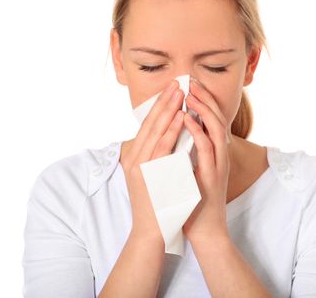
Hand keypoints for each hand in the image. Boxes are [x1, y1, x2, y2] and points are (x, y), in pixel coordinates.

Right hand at [120, 79, 185, 238]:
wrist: (151, 232)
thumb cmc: (156, 205)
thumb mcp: (152, 177)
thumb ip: (155, 158)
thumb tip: (165, 140)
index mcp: (135, 158)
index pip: (148, 127)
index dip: (160, 107)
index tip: (171, 91)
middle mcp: (134, 159)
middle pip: (150, 124)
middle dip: (164, 102)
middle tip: (177, 83)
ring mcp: (140, 166)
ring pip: (155, 131)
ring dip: (168, 110)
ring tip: (180, 93)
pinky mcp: (149, 174)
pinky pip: (162, 148)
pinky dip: (171, 130)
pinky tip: (180, 117)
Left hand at [182, 79, 230, 241]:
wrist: (205, 231)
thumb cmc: (195, 203)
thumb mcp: (193, 173)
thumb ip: (191, 155)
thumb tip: (179, 137)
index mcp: (215, 155)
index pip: (212, 121)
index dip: (203, 102)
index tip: (191, 86)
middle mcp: (220, 157)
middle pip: (217, 119)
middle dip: (204, 99)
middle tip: (191, 81)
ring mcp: (218, 166)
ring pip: (216, 130)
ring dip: (203, 110)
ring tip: (190, 94)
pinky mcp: (213, 177)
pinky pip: (207, 150)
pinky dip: (198, 132)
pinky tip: (187, 120)